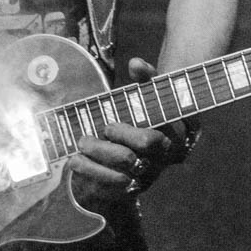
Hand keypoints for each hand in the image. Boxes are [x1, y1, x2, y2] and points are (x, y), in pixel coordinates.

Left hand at [69, 58, 190, 198]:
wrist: (140, 150)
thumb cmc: (147, 114)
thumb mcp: (150, 95)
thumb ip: (147, 78)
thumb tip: (136, 63)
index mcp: (176, 132)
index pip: (161, 130)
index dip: (136, 127)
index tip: (113, 123)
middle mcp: (164, 156)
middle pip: (146, 145)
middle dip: (121, 134)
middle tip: (105, 127)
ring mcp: (147, 173)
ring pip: (125, 166)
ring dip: (100, 152)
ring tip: (83, 141)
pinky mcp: (130, 187)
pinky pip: (110, 183)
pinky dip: (89, 170)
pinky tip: (74, 159)